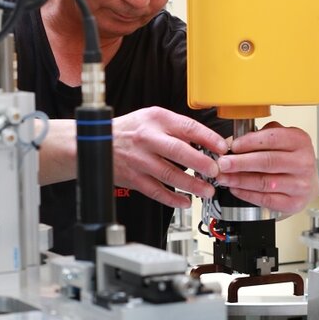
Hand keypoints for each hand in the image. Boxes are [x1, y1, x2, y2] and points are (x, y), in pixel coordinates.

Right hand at [112, 107, 227, 207]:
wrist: (96, 141)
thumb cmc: (129, 129)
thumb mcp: (152, 117)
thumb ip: (176, 128)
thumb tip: (206, 142)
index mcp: (156, 119)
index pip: (187, 127)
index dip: (208, 138)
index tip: (223, 148)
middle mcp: (148, 139)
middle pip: (179, 152)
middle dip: (201, 163)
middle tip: (216, 171)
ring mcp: (140, 160)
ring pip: (169, 175)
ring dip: (191, 185)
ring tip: (207, 190)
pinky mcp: (134, 178)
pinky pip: (156, 191)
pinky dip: (172, 199)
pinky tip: (185, 202)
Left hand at [215, 121, 316, 214]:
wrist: (306, 182)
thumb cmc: (289, 157)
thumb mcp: (281, 139)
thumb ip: (260, 136)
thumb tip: (233, 142)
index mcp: (299, 141)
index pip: (272, 139)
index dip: (249, 142)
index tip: (232, 146)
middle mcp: (303, 162)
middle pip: (267, 161)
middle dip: (240, 163)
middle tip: (222, 163)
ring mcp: (300, 184)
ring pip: (264, 182)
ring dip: (239, 180)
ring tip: (224, 177)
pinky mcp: (294, 203)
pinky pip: (266, 199)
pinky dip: (247, 194)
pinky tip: (235, 189)